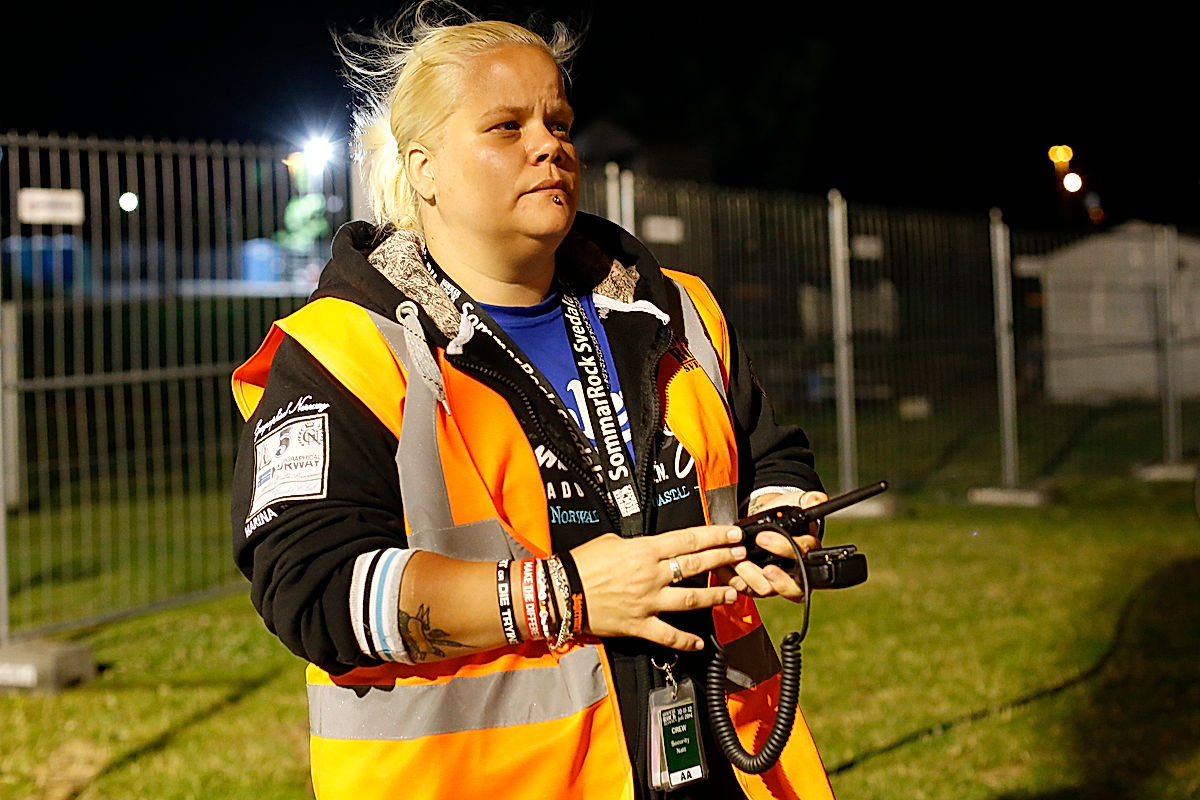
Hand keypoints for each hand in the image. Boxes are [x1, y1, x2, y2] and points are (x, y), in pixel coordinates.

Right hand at [570, 525, 747, 650]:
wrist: (560, 592)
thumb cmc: (583, 563)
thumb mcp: (611, 541)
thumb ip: (638, 545)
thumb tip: (655, 548)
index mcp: (644, 550)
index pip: (688, 540)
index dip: (714, 536)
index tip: (732, 533)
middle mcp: (651, 575)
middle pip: (696, 565)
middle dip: (723, 559)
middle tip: (742, 556)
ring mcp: (647, 602)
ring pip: (690, 599)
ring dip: (715, 596)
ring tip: (734, 593)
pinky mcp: (639, 625)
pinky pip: (668, 635)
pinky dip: (685, 640)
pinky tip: (700, 642)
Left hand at [722, 489, 827, 601]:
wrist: (760, 518)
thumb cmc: (781, 512)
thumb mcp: (797, 501)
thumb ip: (810, 500)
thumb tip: (816, 501)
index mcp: (808, 551)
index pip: (804, 556)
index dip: (784, 549)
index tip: (762, 538)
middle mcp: (795, 571)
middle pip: (796, 589)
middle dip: (778, 580)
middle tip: (761, 566)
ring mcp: (776, 580)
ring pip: (769, 590)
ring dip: (751, 577)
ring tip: (736, 561)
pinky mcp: (757, 585)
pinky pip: (748, 590)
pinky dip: (735, 579)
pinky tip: (726, 567)